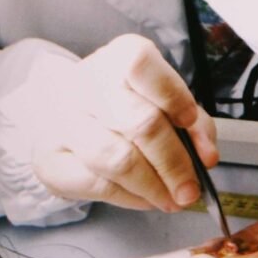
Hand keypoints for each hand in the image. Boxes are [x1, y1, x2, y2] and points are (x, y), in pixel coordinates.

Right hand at [0, 34, 217, 210]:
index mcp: (119, 58)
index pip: (141, 66)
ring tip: (174, 199)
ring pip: (117, 160)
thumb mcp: (164, 99)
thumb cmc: (125, 104)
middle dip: (174, 163)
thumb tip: (206, 157)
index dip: (172, 96)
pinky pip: (98, 185)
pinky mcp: (51, 159)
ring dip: (154, 187)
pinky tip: (147, 198)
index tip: (189, 121)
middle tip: (191, 188)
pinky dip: (131, 198)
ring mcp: (64, 122)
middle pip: (140, 123)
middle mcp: (88, 85)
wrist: (62, 114)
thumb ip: (194, 123)